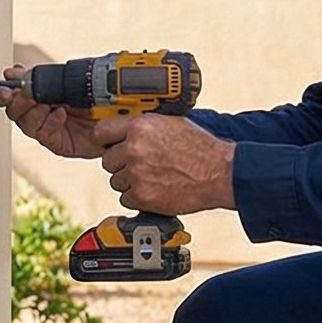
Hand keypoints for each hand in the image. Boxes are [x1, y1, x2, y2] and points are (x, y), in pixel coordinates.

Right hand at [0, 65, 103, 160]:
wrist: (121, 120)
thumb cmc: (100, 100)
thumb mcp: (77, 82)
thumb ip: (50, 77)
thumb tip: (25, 70)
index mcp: (43, 95)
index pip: (17, 90)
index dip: (10, 83)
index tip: (10, 75)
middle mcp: (42, 112)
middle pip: (14, 109)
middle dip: (12, 99)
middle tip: (16, 93)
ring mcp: (48, 128)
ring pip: (25, 122)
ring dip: (31, 111)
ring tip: (44, 104)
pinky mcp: (57, 143)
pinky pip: (44, 133)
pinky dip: (50, 121)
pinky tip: (60, 113)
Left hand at [93, 114, 235, 214]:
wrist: (221, 173)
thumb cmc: (202, 148)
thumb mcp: (171, 124)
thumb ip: (145, 126)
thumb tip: (125, 130)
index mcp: (140, 126)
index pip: (100, 132)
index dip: (105, 140)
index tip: (109, 145)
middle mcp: (134, 148)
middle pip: (107, 160)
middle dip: (121, 164)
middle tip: (141, 165)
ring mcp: (137, 174)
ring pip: (116, 181)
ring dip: (130, 182)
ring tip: (154, 177)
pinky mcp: (142, 196)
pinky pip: (125, 198)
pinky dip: (138, 197)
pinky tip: (156, 189)